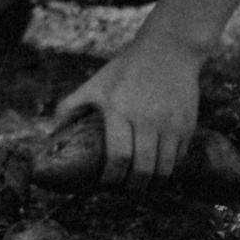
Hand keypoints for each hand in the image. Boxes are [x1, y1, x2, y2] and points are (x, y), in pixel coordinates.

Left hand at [53, 26, 204, 188]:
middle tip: (126, 190)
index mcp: (120, 109)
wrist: (169, 49)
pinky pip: (179, 158)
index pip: (119, 156)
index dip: (112, 178)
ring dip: (152, 182)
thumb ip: (71, 106)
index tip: (106, 184)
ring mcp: (170, 123)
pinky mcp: (187, 125)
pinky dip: (168, 167)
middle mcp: (147, 119)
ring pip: (164, 168)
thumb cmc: (127, 68)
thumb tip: (52, 133)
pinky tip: (158, 167)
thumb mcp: (96, 83)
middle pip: (143, 169)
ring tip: (142, 184)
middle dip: (133, 187)